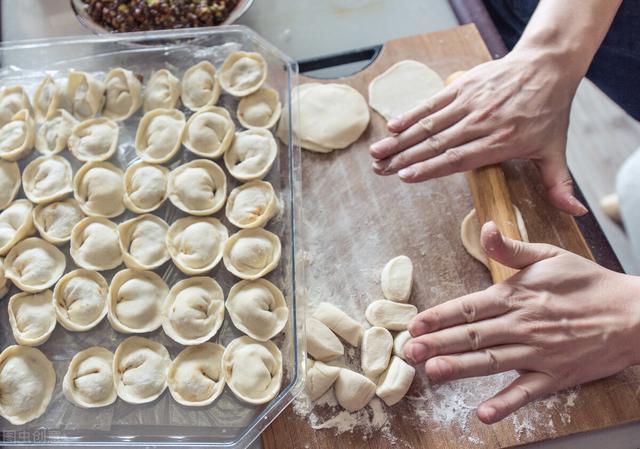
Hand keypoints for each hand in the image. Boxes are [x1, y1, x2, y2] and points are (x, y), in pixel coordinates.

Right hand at [369, 48, 587, 215]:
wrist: (547, 66)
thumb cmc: (548, 111)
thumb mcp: (554, 150)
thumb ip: (559, 184)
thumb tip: (575, 213)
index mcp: (499, 143)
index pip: (457, 159)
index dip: (429, 168)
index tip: (405, 177)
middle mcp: (480, 123)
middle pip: (435, 144)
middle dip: (404, 158)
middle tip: (380, 171)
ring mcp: (469, 103)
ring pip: (428, 125)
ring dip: (400, 140)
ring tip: (377, 153)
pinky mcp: (462, 87)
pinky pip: (432, 103)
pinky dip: (411, 114)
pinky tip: (392, 127)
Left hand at [404, 222, 639, 423]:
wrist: (634, 315)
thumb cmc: (589, 284)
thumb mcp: (551, 256)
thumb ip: (512, 248)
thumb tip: (485, 228)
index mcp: (517, 296)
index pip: (469, 307)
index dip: (439, 315)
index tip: (415, 323)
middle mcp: (522, 325)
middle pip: (471, 335)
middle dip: (437, 344)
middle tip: (409, 352)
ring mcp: (538, 354)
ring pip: (490, 362)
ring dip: (459, 368)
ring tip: (432, 373)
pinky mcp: (555, 377)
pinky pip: (526, 393)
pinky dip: (505, 404)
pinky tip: (483, 413)